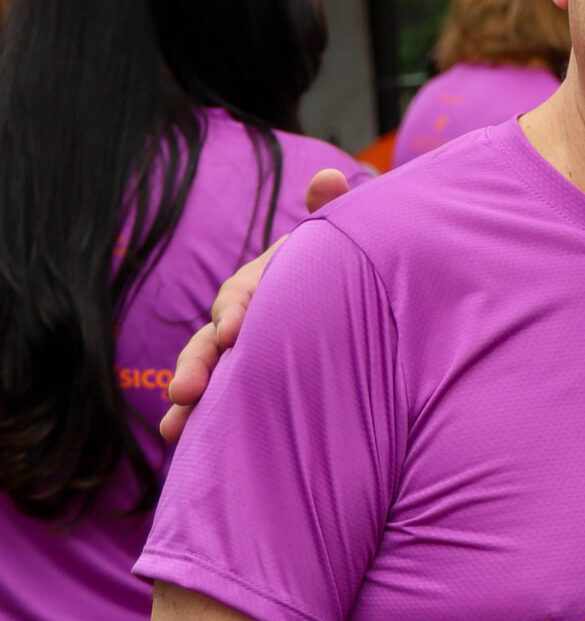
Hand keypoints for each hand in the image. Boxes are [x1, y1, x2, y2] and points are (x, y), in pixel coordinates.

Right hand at [158, 168, 348, 443]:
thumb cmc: (357, 266)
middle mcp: (250, 313)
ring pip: (211, 371)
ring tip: (174, 429)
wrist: (374, 294)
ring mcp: (250, 348)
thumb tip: (329, 177)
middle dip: (198, 364)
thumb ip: (335, 213)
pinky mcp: (255, 376)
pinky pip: (226, 397)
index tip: (235, 331)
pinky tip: (186, 443)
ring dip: (191, 396)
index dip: (236, 310)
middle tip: (184, 392)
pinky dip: (204, 418)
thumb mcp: (347, 240)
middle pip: (213, 338)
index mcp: (269, 279)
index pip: (244, 292)